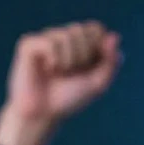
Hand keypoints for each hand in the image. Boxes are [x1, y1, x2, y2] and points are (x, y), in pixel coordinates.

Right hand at [5, 22, 121, 131]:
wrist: (42, 115)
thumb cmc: (68, 100)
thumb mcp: (98, 84)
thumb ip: (112, 62)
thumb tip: (115, 36)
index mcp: (79, 42)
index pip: (96, 29)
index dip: (95, 49)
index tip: (86, 69)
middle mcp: (62, 37)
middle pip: (81, 30)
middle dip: (81, 56)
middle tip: (69, 74)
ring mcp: (44, 39)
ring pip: (66, 35)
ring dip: (67, 60)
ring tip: (57, 73)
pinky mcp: (28, 45)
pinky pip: (50, 43)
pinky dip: (53, 59)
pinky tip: (46, 69)